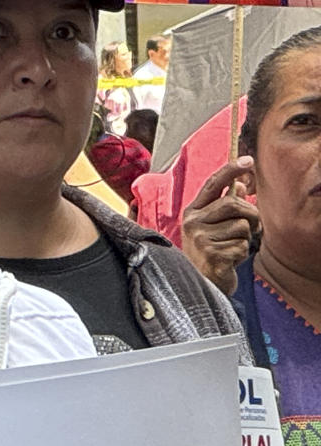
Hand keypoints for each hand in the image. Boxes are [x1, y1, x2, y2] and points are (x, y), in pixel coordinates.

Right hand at [179, 158, 258, 293]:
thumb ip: (225, 206)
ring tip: (232, 248)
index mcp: (192, 213)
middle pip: (233, 204)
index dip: (230, 170)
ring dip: (246, 238)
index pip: (212, 185)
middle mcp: (192, 223)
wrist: (198, 284)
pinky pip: (242, 246)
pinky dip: (242, 254)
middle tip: (252, 228)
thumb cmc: (209, 253)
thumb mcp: (214, 227)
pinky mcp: (211, 254)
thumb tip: (240, 185)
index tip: (248, 160)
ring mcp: (200, 239)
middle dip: (251, 214)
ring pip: (241, 226)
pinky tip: (229, 261)